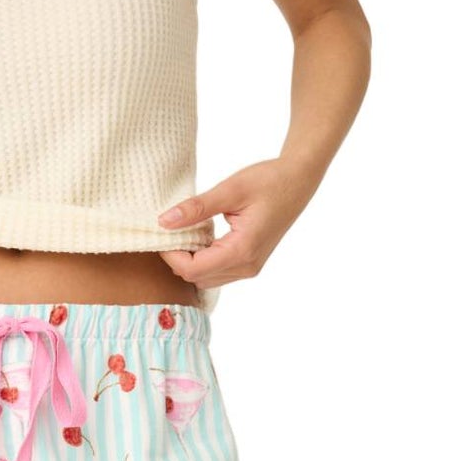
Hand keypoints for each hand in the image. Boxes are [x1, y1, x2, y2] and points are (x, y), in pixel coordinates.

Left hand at [157, 159, 321, 289]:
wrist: (298, 182)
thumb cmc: (269, 181)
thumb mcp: (230, 190)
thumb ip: (197, 208)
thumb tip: (165, 221)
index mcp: (242, 251)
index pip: (193, 269)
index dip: (171, 255)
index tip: (163, 232)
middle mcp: (246, 267)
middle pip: (196, 278)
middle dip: (178, 258)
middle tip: (170, 230)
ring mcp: (249, 268)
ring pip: (205, 278)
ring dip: (190, 260)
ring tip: (187, 232)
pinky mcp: (249, 264)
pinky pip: (217, 272)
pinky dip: (203, 259)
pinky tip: (202, 236)